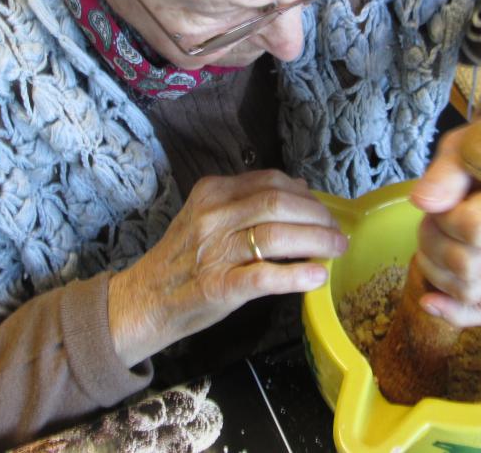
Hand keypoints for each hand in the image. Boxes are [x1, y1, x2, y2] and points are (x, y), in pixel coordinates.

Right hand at [107, 170, 346, 366]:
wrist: (144, 299)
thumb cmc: (183, 259)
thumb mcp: (209, 217)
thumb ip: (249, 200)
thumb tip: (300, 185)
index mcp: (212, 193)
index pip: (271, 182)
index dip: (306, 196)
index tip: (324, 211)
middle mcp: (213, 216)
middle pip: (278, 204)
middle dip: (317, 217)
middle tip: (337, 233)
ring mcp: (214, 251)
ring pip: (276, 235)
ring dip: (316, 242)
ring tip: (336, 251)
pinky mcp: (217, 286)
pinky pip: (264, 277)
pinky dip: (296, 275)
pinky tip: (316, 277)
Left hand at [408, 103, 480, 326]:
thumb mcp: (462, 147)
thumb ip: (445, 174)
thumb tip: (423, 202)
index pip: (474, 231)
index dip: (443, 219)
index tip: (441, 200)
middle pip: (468, 267)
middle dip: (432, 243)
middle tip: (431, 218)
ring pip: (470, 291)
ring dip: (436, 269)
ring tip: (435, 237)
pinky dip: (456, 312)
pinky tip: (429, 302)